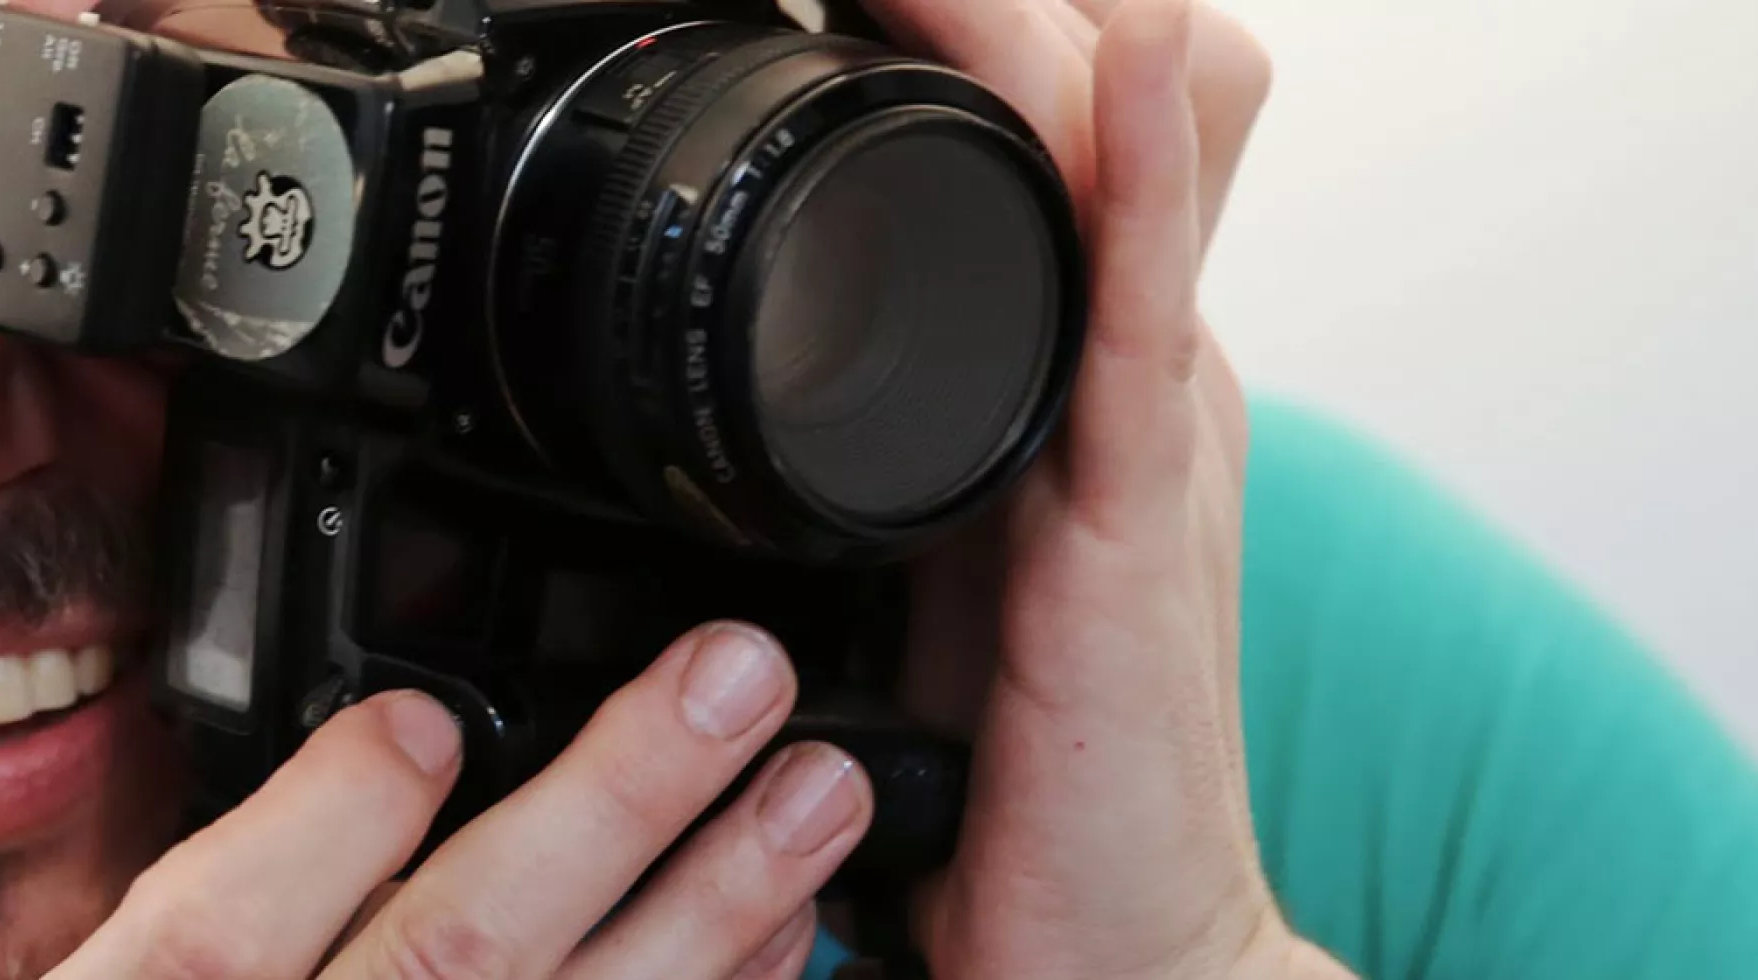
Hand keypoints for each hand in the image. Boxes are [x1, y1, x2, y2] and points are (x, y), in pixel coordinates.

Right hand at [47, 623, 871, 979]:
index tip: (428, 717)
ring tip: (817, 797)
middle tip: (736, 679)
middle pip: (452, 955)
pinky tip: (787, 939)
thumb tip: (395, 755)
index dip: (335, 814)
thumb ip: (209, 915)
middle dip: (611, 806)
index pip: (219, 934)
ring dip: (714, 912)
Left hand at [866, 0, 1355, 975]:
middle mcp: (1137, 364)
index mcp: (1088, 364)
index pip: (1076, 126)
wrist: (1108, 925)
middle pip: (1122, 98)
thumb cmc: (1026, 748)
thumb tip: (815, 358)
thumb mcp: (952, 539)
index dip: (993, 27)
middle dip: (1015, 9)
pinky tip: (1123, 64)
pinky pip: (1140, 306)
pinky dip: (1141, 173)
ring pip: (1142, 157)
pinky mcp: (1138, 508)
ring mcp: (1151, 423)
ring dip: (1055, 35)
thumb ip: (921, 429)